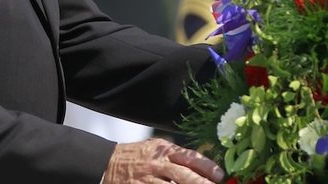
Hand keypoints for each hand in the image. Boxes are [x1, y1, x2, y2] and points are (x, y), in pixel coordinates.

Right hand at [102, 139, 224, 183]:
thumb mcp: (156, 148)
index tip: (219, 175)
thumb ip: (176, 156)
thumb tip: (199, 165)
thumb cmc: (137, 155)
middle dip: (202, 183)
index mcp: (164, 150)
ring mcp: (148, 179)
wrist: (108, 163)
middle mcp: (157, 164)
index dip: (207, 167)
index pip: (190, 157)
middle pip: (184, 175)